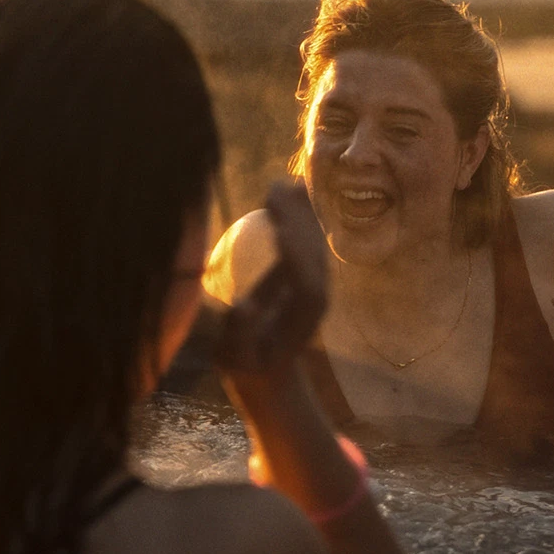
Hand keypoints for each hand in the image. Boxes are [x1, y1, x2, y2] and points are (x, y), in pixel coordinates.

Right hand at [216, 182, 329, 376]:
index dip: (294, 256)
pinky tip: (285, 191)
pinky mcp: (309, 272)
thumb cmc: (245, 364)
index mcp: (302, 317)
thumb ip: (240, 334)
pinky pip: (307, 239)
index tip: (278, 230)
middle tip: (274, 192)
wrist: (270, 370)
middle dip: (296, 221)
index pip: (303, 282)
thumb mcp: (236, 359)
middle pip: (312, 253)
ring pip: (314, 241)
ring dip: (299, 211)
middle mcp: (317, 296)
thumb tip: (243, 305)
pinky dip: (298, 214)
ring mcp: (317, 282)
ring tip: (279, 184)